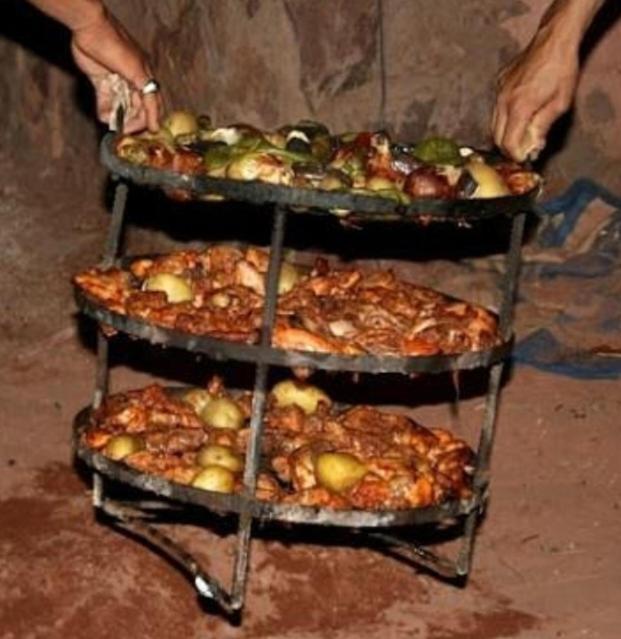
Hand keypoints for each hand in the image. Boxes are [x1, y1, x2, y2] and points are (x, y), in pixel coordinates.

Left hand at [71, 9, 160, 132]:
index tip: (149, 132)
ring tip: (112, 124)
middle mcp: (132, 79)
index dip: (151, 118)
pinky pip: (105, 99)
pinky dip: (104, 109)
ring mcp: (116, 79)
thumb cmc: (114, 45)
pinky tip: (103, 117)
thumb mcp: (136, 70)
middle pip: (136, 105)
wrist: (88, 26)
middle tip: (125, 131)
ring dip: (117, 115)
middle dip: (132, 119)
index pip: (152, 102)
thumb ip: (146, 95)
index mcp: (145, 75)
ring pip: (120, 104)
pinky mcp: (100, 79)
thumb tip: (155, 118)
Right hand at [492, 24, 579, 161]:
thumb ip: (542, 128)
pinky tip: (518, 113)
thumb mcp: (560, 104)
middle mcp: (503, 102)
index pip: (508, 143)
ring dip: (505, 133)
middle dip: (508, 147)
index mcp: (519, 108)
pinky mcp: (498, 84)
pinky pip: (496, 108)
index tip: (524, 158)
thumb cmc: (561, 70)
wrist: (553, 40)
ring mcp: (498, 92)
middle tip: (523, 150)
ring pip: (493, 124)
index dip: (515, 155)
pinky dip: (504, 116)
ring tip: (521, 133)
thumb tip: (532, 147)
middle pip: (496, 137)